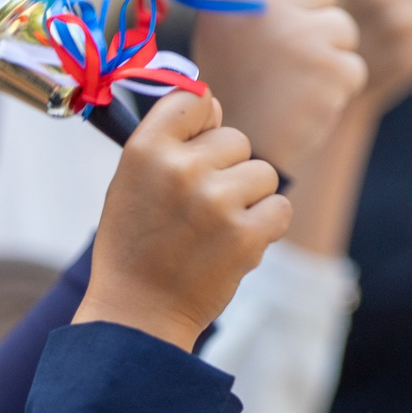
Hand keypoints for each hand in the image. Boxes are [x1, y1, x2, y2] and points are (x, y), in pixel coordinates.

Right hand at [76, 88, 290, 349]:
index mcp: (147, 150)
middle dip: (229, 169)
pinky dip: (266, 226)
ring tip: (217, 228)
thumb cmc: (135, 244)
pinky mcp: (245, 236)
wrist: (138, 313)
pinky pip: (280, 208)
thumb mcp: (130, 180)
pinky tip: (235, 243)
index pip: (196, 99)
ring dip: (250, 199)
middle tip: (201, 206)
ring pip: (264, 174)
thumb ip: (168, 141)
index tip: (198, 145)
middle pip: (237, 140)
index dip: (205, 120)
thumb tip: (214, 103)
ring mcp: (216, 202)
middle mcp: (182, 169)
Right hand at [190, 0, 368, 178]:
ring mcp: (303, 36)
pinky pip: (351, 61)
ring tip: (293, 78)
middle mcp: (267, 4)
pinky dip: (336, 82)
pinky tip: (306, 97)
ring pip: (341, 26)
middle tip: (281, 53)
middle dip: (311, 17)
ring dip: (326, 52)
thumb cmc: (234, 77)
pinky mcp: (333, 68)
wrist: (241, 143)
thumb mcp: (223, 19)